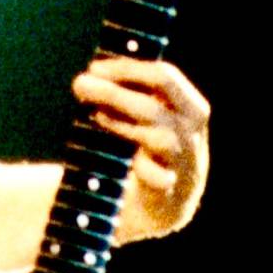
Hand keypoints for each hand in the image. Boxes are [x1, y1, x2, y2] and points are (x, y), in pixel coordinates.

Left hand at [71, 58, 209, 240]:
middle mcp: (191, 132)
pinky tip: (117, 155)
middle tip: (80, 84)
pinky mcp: (169, 189)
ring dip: (120, 124)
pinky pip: (153, 175)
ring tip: (94, 115)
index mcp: (191, 107)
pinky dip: (136, 164)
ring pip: (155, 137)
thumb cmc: (149, 150)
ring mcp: (183, 162)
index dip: (128, 69)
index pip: (164, 76)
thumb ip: (130, 97)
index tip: (94, 68)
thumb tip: (91, 76)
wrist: (161, 204)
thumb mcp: (149, 119)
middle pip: (154, 105)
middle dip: (114, 92)